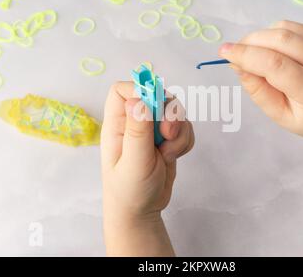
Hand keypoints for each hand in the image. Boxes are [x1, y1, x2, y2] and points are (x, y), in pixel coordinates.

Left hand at [101, 82, 193, 255]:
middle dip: (169, 112)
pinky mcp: (167, 140)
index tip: (154, 105)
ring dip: (179, 131)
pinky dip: (185, 141)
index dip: (140, 90)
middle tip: (167, 134)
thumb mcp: (134, 162)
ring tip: (168, 153)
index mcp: (117, 124)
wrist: (142, 212)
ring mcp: (151, 131)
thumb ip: (137, 131)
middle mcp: (134, 123)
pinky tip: (174, 157)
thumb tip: (138, 99)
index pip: (124, 90)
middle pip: (157, 96)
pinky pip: (184, 128)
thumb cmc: (129, 191)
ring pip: (174, 112)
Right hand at [219, 20, 302, 142]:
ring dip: (261, 37)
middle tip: (235, 52)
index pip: (274, 64)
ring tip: (254, 54)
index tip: (223, 52)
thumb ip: (259, 91)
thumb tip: (238, 64)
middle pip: (279, 38)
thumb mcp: (282, 116)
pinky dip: (275, 34)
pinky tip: (274, 50)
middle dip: (250, 41)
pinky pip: (293, 27)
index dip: (245, 54)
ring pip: (284, 28)